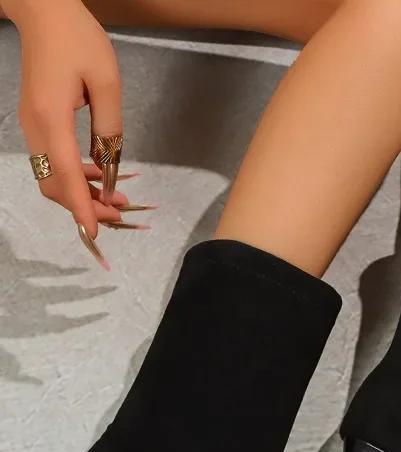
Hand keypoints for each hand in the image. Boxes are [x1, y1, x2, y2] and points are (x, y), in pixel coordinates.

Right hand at [11, 0, 130, 265]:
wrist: (44, 11)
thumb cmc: (78, 40)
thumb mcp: (107, 82)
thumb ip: (111, 128)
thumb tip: (111, 166)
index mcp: (51, 118)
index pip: (67, 175)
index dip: (82, 208)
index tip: (95, 233)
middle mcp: (35, 127)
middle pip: (55, 185)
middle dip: (85, 206)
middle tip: (120, 214)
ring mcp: (32, 126)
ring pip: (53, 177)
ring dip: (82, 194)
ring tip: (117, 201)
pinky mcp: (37, 122)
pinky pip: (53, 162)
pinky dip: (76, 177)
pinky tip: (102, 178)